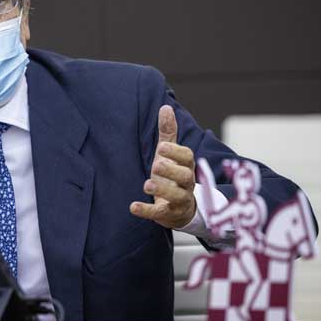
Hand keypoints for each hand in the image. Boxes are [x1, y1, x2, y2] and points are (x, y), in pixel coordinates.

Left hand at [130, 105, 196, 228]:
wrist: (180, 208)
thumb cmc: (173, 175)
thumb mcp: (169, 154)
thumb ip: (168, 133)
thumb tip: (165, 107)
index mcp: (186, 166)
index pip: (187, 157)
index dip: (175, 153)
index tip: (161, 147)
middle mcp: (186, 183)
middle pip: (185, 176)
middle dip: (171, 171)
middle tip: (156, 165)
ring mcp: (179, 200)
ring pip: (177, 196)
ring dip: (162, 189)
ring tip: (147, 184)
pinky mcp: (169, 214)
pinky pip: (160, 214)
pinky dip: (147, 211)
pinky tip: (133, 207)